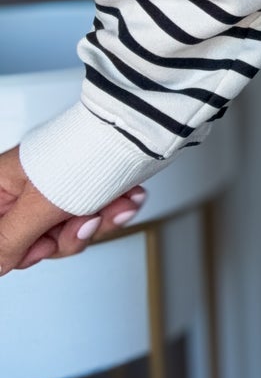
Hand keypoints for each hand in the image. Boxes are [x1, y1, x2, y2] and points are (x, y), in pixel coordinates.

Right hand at [0, 146, 148, 273]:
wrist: (130, 128)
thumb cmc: (80, 150)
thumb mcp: (39, 204)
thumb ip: (10, 239)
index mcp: (1, 189)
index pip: (2, 240)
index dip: (25, 249)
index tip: (44, 243)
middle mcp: (24, 193)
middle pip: (38, 243)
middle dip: (70, 234)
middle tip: (85, 218)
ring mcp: (54, 194)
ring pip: (70, 234)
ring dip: (99, 222)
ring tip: (116, 204)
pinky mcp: (82, 193)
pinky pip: (92, 219)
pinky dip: (111, 213)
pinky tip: (125, 202)